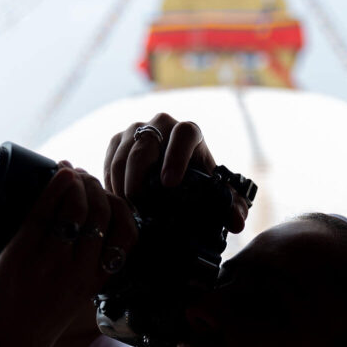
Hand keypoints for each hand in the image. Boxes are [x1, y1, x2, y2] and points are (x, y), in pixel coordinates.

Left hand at [0, 165, 137, 346]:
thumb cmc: (30, 327)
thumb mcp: (68, 301)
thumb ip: (77, 275)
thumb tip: (71, 235)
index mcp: (95, 283)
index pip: (127, 235)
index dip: (120, 207)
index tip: (106, 196)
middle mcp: (80, 271)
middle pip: (103, 214)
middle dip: (96, 187)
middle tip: (82, 178)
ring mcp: (52, 263)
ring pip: (76, 208)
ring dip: (77, 181)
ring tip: (68, 172)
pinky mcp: (22, 255)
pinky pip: (44, 212)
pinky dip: (55, 186)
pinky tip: (60, 172)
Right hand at [103, 113, 249, 232]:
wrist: (174, 175)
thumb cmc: (198, 183)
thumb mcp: (216, 194)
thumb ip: (231, 206)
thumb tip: (237, 222)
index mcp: (189, 132)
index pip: (183, 134)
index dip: (176, 157)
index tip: (170, 185)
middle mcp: (161, 123)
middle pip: (144, 145)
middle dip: (140, 179)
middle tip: (141, 208)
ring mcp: (136, 130)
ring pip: (122, 156)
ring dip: (123, 186)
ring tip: (130, 211)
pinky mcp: (117, 142)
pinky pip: (109, 162)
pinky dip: (112, 185)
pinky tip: (119, 205)